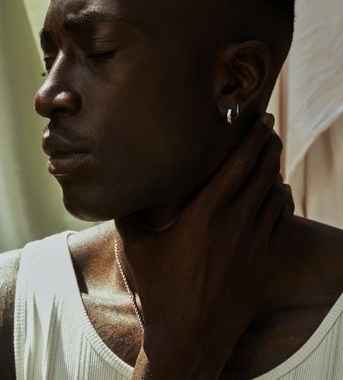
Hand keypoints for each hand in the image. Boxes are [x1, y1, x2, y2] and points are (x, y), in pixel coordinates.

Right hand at [116, 115, 293, 378]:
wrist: (190, 338)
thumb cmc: (159, 289)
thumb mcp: (136, 246)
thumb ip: (128, 211)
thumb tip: (114, 185)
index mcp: (205, 213)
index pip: (238, 164)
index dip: (252, 137)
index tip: (261, 120)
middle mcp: (236, 222)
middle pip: (262, 172)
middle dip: (268, 146)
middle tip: (269, 130)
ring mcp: (255, 243)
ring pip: (276, 193)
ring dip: (276, 170)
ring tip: (272, 156)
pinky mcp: (266, 262)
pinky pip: (283, 219)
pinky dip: (283, 199)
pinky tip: (278, 192)